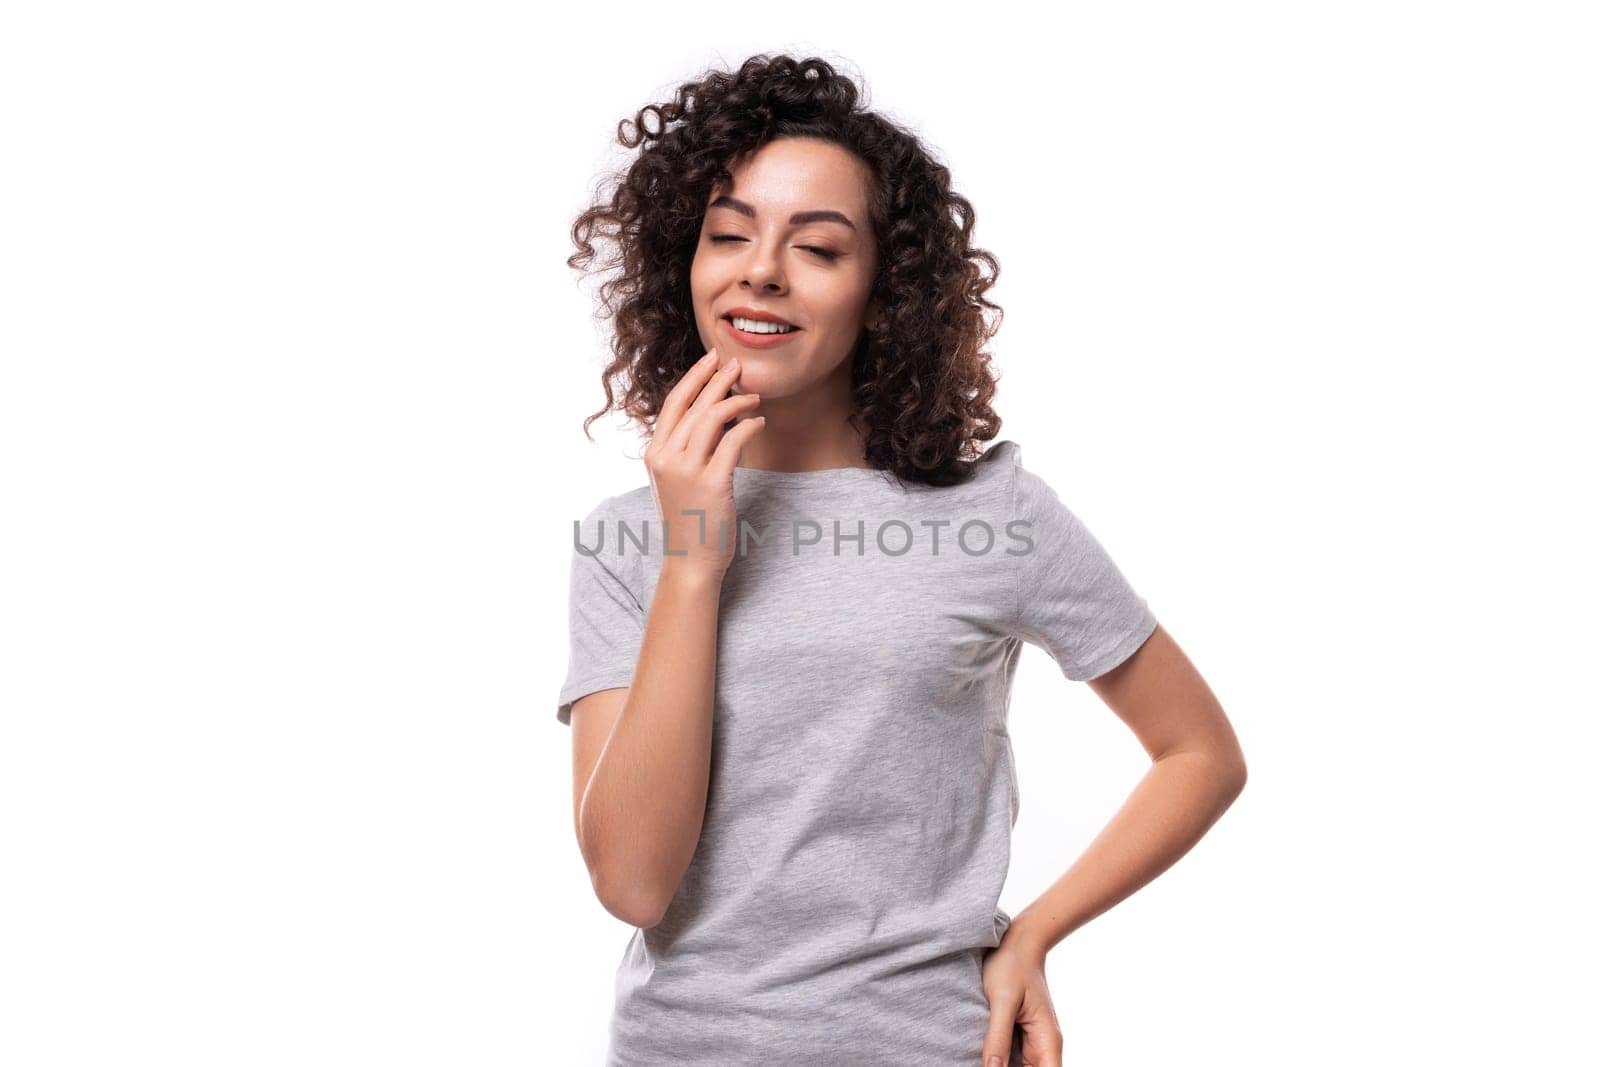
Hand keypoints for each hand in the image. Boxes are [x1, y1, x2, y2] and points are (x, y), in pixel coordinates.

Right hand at [643, 347, 764, 578]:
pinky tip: (758, 422)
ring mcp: (687, 470)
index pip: (673, 404)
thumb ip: (685, 449)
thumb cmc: (689, 519)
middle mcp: (666, 458)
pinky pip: (733, 441)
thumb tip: (709, 416)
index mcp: (654, 454)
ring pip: (712, 419)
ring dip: (736, 401)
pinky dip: (748, 426)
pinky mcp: (712, 483)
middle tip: (737, 365)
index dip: (694, 378)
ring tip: (754, 397)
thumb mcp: (677, 479)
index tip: (712, 359)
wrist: (691, 560)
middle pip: (693, 405)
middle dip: (716, 380)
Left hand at [980, 934, 1062, 1066]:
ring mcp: (1032, 1041)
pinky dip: (999, 1061)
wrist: (1018, 941)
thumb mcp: (1002, 1001)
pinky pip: (1012, 1059)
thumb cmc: (1012, 965)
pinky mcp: (1019, 1035)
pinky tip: (983, 1056)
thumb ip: (997, 1037)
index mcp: (1047, 1040)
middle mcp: (1044, 1045)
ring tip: (983, 1057)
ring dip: (1002, 1066)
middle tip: (986, 1062)